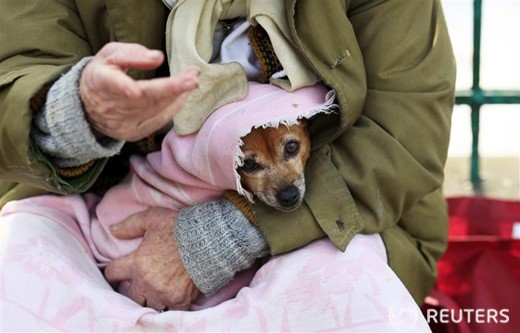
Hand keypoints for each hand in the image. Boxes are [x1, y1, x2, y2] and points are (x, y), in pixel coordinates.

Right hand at [79, 42, 198, 140]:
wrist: (87, 106)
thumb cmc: (103, 73)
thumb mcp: (110, 55)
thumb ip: (132, 54)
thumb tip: (157, 58)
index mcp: (100, 82)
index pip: (113, 84)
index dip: (124, 88)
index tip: (135, 90)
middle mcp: (110, 107)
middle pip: (145, 98)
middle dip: (172, 87)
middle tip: (193, 75)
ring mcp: (122, 124)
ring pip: (156, 109)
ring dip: (178, 95)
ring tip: (191, 80)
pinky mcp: (133, 134)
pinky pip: (159, 121)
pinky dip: (173, 107)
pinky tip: (182, 96)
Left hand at [104, 208, 199, 310]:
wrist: (209, 240)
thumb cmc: (179, 227)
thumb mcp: (152, 218)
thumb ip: (130, 225)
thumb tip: (111, 230)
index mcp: (136, 263)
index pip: (113, 273)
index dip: (114, 272)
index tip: (118, 273)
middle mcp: (146, 282)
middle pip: (130, 295)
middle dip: (132, 289)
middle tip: (138, 284)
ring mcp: (163, 293)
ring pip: (148, 305)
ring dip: (150, 298)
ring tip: (155, 291)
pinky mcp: (179, 299)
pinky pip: (168, 309)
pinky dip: (169, 304)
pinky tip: (171, 296)